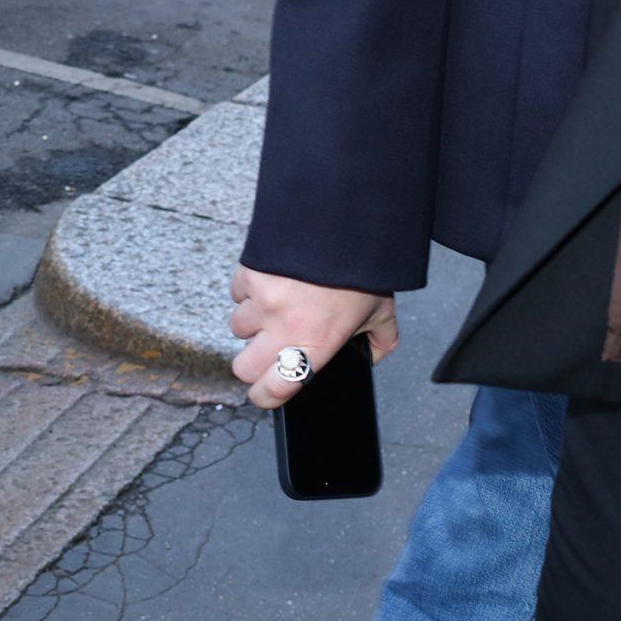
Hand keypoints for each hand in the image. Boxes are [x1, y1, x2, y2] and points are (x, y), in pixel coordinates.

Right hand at [227, 265, 399, 411]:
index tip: (267, 393)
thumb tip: (371, 358)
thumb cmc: (364, 270)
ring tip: (276, 308)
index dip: (265, 397)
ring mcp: (262, 301)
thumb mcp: (382, 312)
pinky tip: (272, 283)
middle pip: (242, 368)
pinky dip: (249, 292)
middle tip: (269, 351)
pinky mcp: (249, 275)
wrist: (342, 222)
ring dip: (253, 322)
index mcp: (316, 344)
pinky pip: (238, 293)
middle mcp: (283, 328)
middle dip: (252, 363)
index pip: (274, 389)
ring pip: (239, 326)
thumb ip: (380, 341)